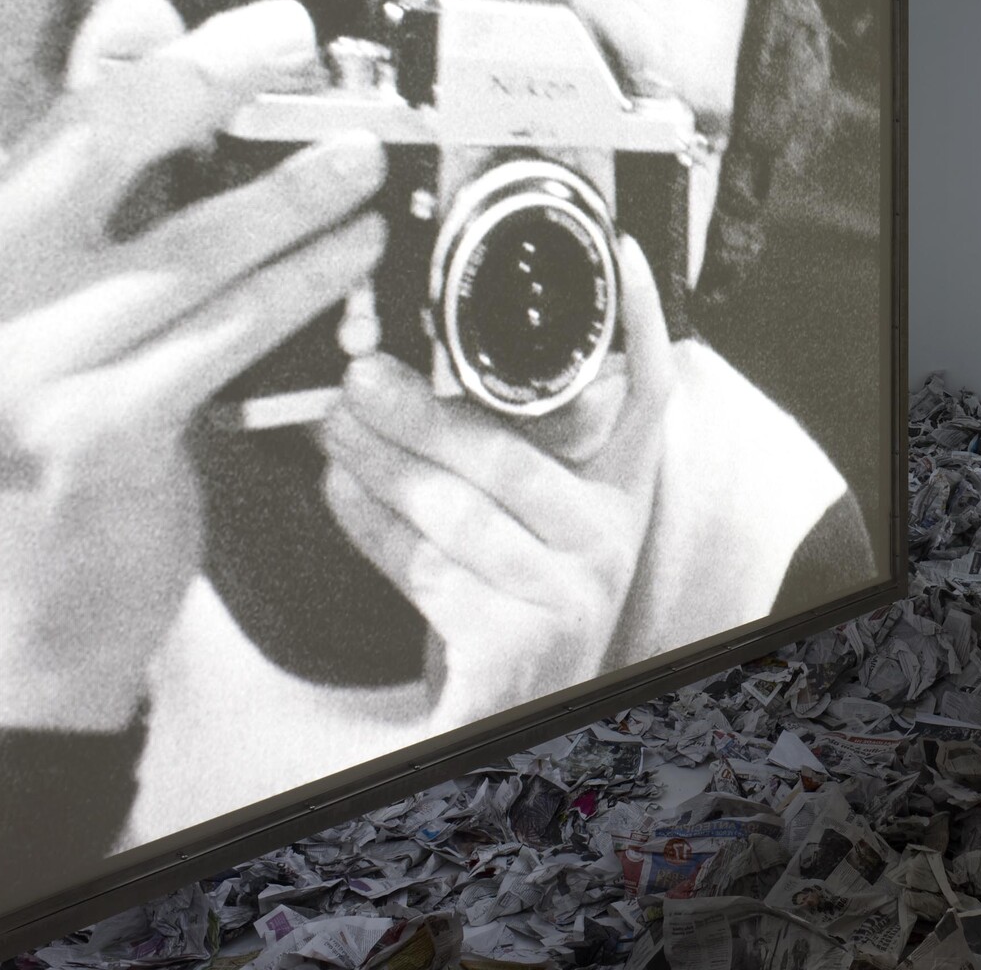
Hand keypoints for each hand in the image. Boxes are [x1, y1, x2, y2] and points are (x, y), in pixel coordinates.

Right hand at [0, 0, 386, 731]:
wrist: (13, 610)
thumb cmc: (23, 409)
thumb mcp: (17, 277)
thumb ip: (68, 151)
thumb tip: (139, 15)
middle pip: (78, 146)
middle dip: (198, 79)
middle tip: (289, 34)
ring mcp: (6, 368)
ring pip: (184, 242)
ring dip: (292, 188)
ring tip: (362, 153)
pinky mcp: (93, 431)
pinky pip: (225, 330)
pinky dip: (303, 282)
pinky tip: (356, 250)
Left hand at [317, 234, 670, 730]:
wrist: (503, 727)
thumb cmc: (501, 608)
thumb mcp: (519, 526)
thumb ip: (495, 458)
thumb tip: (405, 372)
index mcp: (618, 497)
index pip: (649, 396)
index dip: (641, 323)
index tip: (625, 254)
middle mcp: (608, 542)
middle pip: (512, 454)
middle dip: (421, 412)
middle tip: (358, 373)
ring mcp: (568, 595)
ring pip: (458, 512)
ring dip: (381, 465)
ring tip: (331, 429)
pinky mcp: (517, 643)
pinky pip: (429, 569)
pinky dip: (373, 531)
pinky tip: (339, 496)